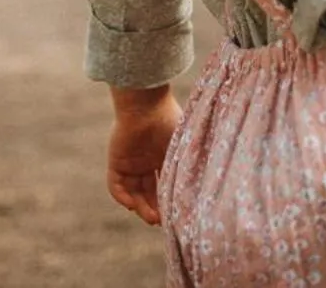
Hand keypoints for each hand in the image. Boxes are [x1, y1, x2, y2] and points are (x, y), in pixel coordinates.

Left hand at [107, 86, 180, 226]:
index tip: (177, 212)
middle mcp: (147, 159)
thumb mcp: (185, 144)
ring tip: (152, 219)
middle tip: (163, 221)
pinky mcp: (117, 161)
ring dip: (141, 207)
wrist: (146, 105)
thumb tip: (209, 182)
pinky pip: (116, 185)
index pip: (166, 182)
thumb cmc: (169, 120)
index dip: (170, 198)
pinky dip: (123, 197)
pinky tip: (133, 206)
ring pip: (134, 191)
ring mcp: (131, 161)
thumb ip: (192, 161)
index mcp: (164, 153)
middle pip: (150, 190)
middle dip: (156, 207)